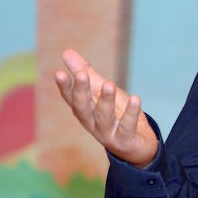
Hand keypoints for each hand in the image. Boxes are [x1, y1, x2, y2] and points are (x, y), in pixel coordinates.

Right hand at [54, 49, 158, 167]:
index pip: (71, 99)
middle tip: (82, 74)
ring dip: (106, 101)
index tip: (59, 73)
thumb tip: (66, 52)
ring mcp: (108, 134)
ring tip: (109, 84)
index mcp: (85, 111)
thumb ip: (85, 73)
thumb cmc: (117, 115)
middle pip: (83, 108)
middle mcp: (92, 123)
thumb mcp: (102, 91)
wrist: (137, 146)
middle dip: (82, 92)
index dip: (65, 87)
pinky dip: (131, 113)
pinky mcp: (125, 140)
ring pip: (104, 117)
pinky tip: (135, 99)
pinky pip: (127, 127)